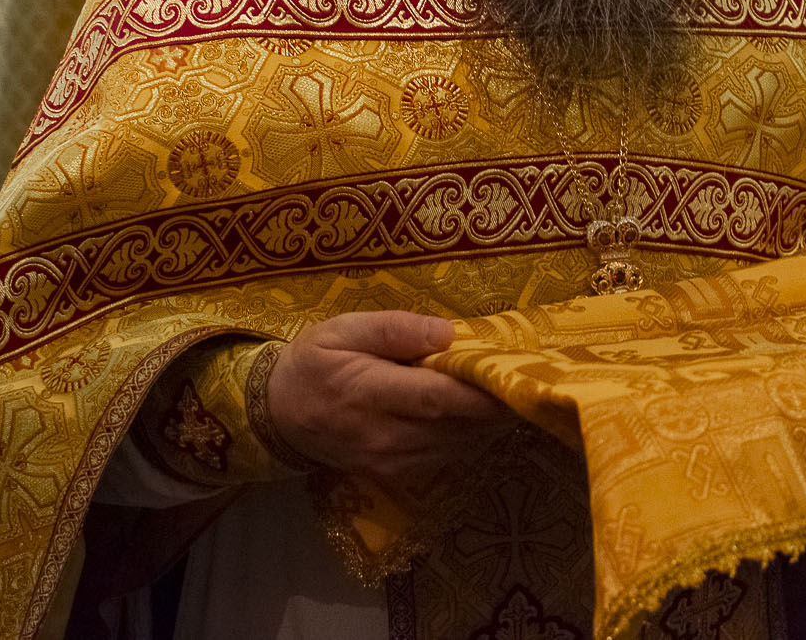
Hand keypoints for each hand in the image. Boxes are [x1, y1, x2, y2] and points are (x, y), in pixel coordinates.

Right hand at [266, 310, 511, 496]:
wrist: (276, 414)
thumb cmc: (313, 362)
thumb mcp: (343, 329)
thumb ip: (395, 329)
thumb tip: (448, 333)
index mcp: (368, 393)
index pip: (437, 399)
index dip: (481, 392)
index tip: (516, 373)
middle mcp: (383, 436)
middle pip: (456, 425)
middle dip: (496, 405)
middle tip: (528, 377)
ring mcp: (391, 462)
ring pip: (457, 445)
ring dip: (488, 422)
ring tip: (512, 390)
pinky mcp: (396, 475)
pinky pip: (446, 457)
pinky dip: (469, 435)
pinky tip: (479, 412)